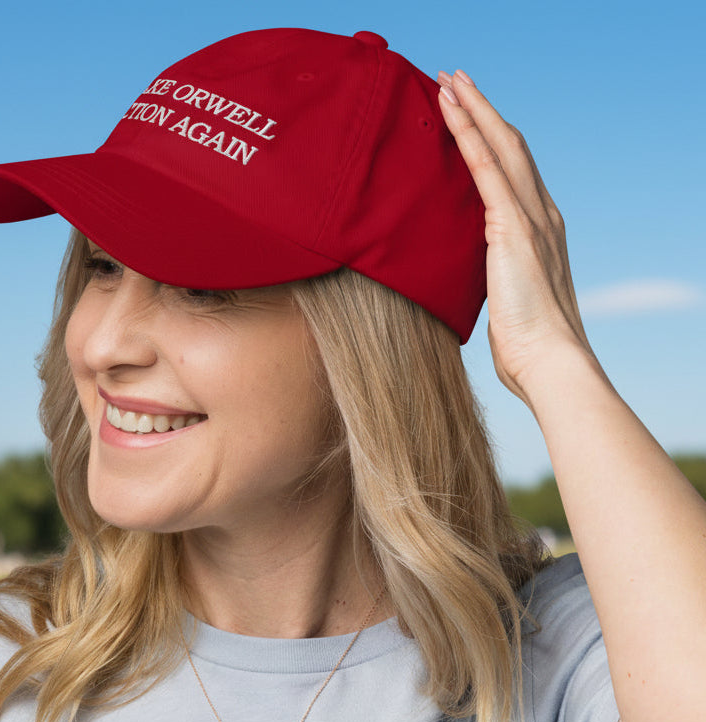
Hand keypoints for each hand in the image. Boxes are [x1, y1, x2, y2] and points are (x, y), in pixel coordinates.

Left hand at [437, 70, 594, 407]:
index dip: (492, 141)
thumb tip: (476, 285)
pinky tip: (450, 112)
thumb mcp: (508, 304)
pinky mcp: (513, 228)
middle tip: (455, 81)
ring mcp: (530, 218)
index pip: (514, 173)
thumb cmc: (528, 347)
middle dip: (483, 111)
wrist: (550, 363)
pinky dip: (468, 137)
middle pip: (511, 147)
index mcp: (539, 233)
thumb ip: (496, 282)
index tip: (468, 117)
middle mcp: (541, 215)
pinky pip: (487, 170)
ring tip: (449, 81)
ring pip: (501, 147)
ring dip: (474, 110)